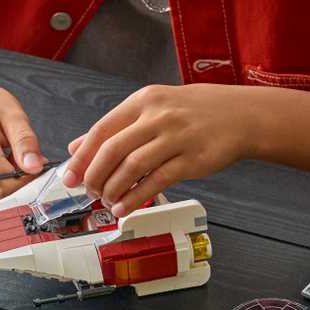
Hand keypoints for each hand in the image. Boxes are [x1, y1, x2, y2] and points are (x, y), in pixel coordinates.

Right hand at [0, 73, 46, 201]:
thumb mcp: (13, 114)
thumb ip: (25, 142)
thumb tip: (36, 167)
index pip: (9, 184)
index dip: (29, 181)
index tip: (39, 167)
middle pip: (1, 195)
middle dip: (19, 183)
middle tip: (26, 161)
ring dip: (7, 185)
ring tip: (8, 159)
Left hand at [62, 84, 257, 215]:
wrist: (240, 115)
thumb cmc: (191, 113)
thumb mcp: (151, 109)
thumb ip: (114, 128)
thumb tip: (75, 148)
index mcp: (143, 101)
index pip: (101, 130)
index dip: (82, 157)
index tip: (69, 177)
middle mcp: (158, 116)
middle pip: (113, 150)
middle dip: (95, 176)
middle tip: (89, 192)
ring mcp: (177, 137)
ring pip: (133, 167)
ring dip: (114, 189)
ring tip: (107, 201)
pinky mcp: (193, 159)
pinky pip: (157, 181)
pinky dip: (136, 197)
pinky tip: (125, 207)